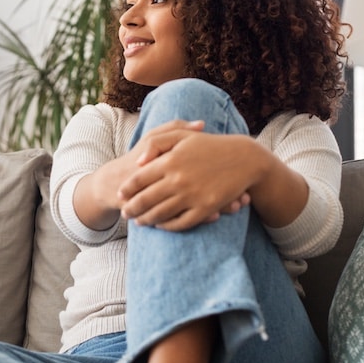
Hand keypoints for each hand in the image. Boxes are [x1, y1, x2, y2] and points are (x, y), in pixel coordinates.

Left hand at [119, 128, 258, 230]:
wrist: (243, 159)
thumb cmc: (209, 145)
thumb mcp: (181, 135)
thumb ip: (156, 143)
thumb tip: (138, 163)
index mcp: (169, 161)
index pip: (138, 179)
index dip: (126, 190)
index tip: (120, 195)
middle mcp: (178, 180)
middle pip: (145, 200)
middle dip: (131, 209)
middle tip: (125, 213)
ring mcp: (191, 196)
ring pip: (160, 214)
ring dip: (146, 220)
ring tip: (139, 222)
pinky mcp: (205, 209)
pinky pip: (180, 223)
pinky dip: (167, 227)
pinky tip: (161, 226)